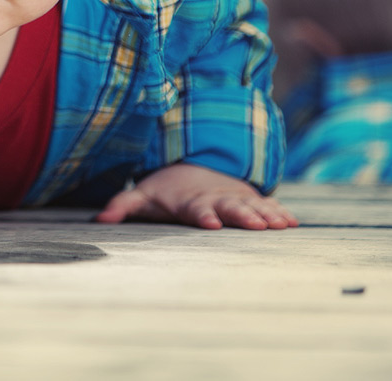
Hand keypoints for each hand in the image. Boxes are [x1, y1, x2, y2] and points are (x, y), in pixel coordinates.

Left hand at [94, 162, 298, 229]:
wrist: (191, 166)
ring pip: (253, 206)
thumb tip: (100, 220)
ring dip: (267, 215)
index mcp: (190, 201)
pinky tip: (292, 223)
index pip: (196, 209)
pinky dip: (279, 212)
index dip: (203, 216)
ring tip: (281, 225)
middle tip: (257, 226)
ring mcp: (235, 198)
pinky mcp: (249, 200)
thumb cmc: (165, 190)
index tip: (211, 224)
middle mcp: (215, 199)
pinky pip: (267, 205)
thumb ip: (122, 205)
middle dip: (243, 216)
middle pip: (230, 208)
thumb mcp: (142, 196)